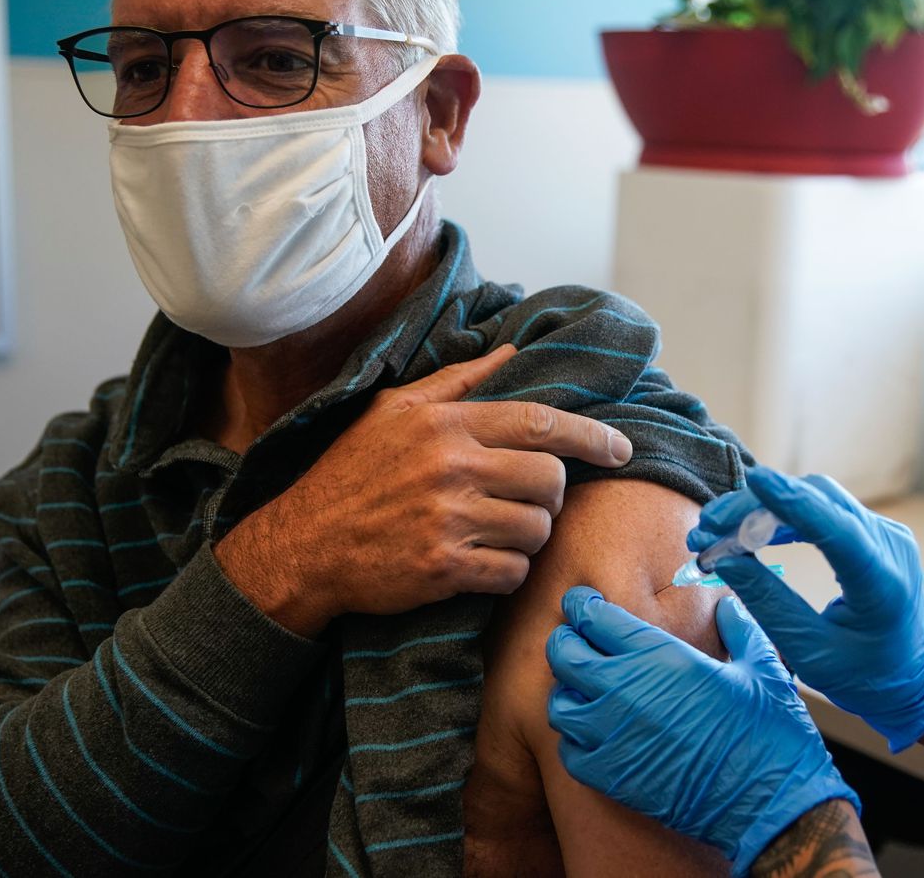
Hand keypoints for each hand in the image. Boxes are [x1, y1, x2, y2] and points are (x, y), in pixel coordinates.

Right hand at [217, 346, 633, 636]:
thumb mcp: (393, 410)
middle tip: (525, 500)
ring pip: (537, 529)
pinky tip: (481, 563)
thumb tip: (512, 350)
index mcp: (445, 424)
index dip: (591, 436)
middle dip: (549, 494)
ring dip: (527, 535)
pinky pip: (513, 573)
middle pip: (550, 480)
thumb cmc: (351, 473)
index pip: (540, 423)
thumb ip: (457, 381)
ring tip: (494, 531)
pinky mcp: (442, 568)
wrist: (303, 544)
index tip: (621, 447)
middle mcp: (451, 466)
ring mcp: (447, 519)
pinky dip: (507, 572)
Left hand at [547, 587, 857, 875]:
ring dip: (567, 692)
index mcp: (658, 655)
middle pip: (563, 653)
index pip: (593, 616)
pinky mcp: (611, 777)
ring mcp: (613, 736)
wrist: (769, 803)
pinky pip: (569, 752)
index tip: (583, 603)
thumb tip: (728, 606)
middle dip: (566, 641)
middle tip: (576, 641)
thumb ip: (739, 628)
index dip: (582, 605)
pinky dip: (575, 741)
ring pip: (559, 704)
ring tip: (585, 692)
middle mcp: (624, 690)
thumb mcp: (762, 666)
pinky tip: (595, 737)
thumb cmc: (769, 732)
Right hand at [693, 465, 923, 751]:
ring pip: (816, 498)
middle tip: (708, 527)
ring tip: (716, 529)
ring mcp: (883, 534)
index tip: (754, 480)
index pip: (835, 528)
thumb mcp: (811, 652)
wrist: (913, 676)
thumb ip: (768, 604)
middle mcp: (889, 547)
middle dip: (756, 506)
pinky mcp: (871, 532)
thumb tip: (723, 560)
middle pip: (817, 501)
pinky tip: (747, 530)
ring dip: (763, 508)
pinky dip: (780, 515)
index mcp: (882, 584)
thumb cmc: (866, 676)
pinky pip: (821, 509)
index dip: (792, 501)